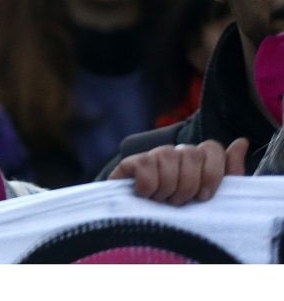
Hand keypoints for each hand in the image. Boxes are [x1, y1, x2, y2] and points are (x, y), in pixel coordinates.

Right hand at [107, 137, 247, 203]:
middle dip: (188, 184)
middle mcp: (176, 154)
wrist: (142, 230)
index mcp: (198, 161)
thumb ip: (231, 173)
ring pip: (167, 155)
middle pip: (190, 153)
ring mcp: (152, 156)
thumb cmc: (182, 217)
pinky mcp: (130, 163)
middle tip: (180, 203)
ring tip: (163, 202)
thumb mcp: (214, 200)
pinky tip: (145, 196)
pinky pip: (145, 165)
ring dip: (168, 187)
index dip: (212, 172)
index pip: (211, 148)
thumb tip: (242, 142)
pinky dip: (149, 187)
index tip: (205, 197)